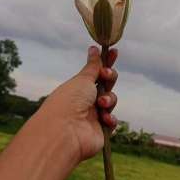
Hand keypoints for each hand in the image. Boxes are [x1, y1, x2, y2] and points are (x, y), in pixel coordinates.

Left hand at [37, 45, 118, 162]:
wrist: (65, 131)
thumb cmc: (69, 101)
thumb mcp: (83, 79)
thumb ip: (93, 66)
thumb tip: (94, 48)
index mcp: (79, 86)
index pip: (96, 71)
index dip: (106, 61)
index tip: (114, 50)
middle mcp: (86, 99)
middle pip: (106, 84)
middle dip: (109, 78)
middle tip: (106, 75)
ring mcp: (93, 114)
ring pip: (111, 100)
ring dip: (109, 99)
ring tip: (101, 103)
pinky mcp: (100, 130)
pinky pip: (112, 121)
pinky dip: (110, 118)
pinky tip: (104, 118)